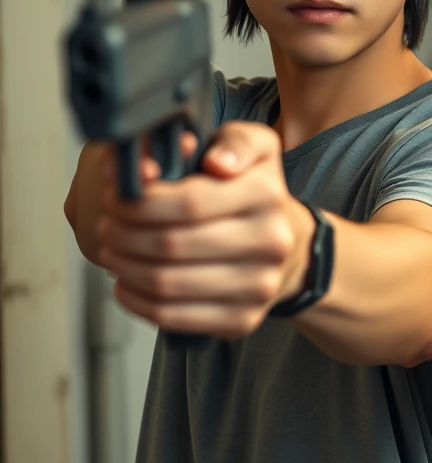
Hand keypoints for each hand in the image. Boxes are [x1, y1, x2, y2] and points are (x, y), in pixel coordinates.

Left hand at [96, 121, 314, 338]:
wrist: (292, 250)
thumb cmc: (256, 197)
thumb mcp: (257, 149)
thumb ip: (233, 142)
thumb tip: (214, 162)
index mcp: (267, 194)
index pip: (187, 202)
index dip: (139, 202)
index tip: (116, 196)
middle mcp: (269, 241)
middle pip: (171, 244)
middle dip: (123, 234)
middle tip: (107, 225)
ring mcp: (258, 286)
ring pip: (166, 283)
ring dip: (124, 267)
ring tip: (113, 250)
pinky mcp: (243, 320)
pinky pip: (172, 316)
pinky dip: (137, 300)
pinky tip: (127, 283)